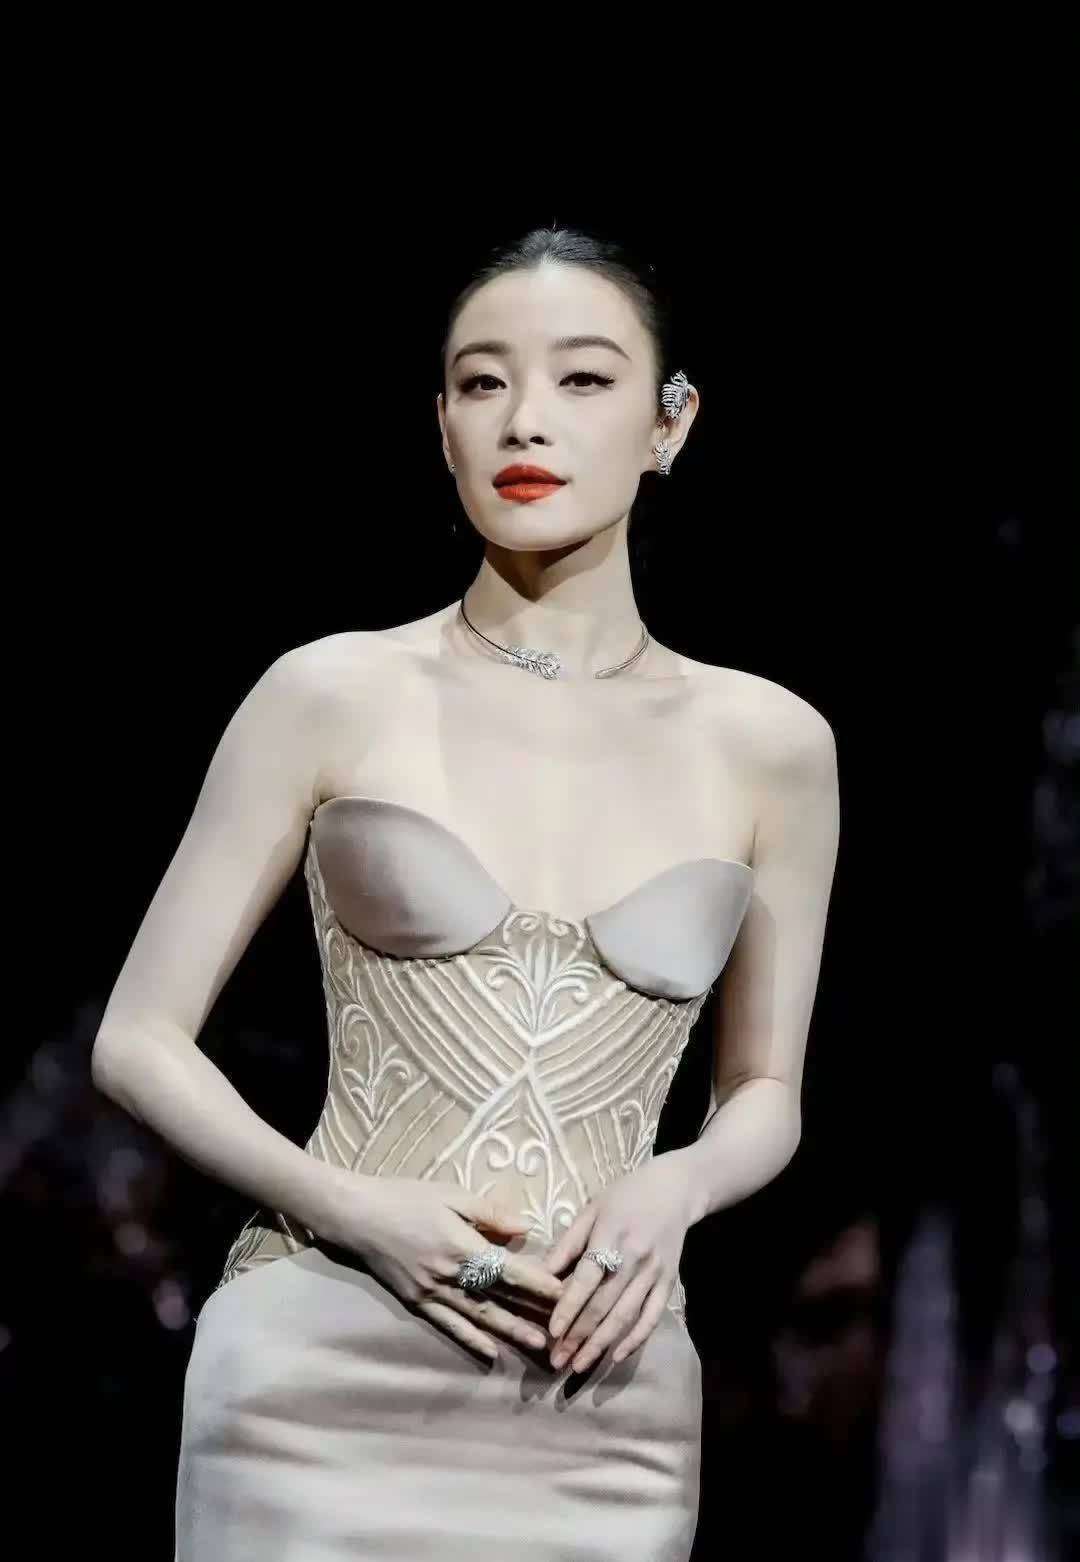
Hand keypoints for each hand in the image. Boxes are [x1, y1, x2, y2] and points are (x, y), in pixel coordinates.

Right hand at [317, 1169, 564, 1360]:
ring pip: (478, 1316)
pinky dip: (470, 1339)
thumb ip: (489, 1213)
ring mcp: (431, 1292)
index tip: (565, 1293)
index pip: (509, 1269)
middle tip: (562, 1331)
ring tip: (537, 1346)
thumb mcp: (449, 1194)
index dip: (538, 1283)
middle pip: (498, 1297)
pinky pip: (448, 1325)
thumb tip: (526, 1227)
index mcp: (460, 1245)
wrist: (355, 1216)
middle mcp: (448, 1275)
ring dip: (509, 1331)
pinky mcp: (416, 1302)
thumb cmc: (404, 1197)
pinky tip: (490, 1353)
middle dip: (531, 1314)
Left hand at [540, 1153, 697, 1373]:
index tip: (552, 1331)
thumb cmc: (625, 1196)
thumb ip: (567, 1242)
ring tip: (578, 1365)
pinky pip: (652, 1317)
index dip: (570, 1306)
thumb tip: (540, 1274)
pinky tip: (615, 1356)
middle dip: (579, 1335)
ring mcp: (655, 1272)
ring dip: (601, 1345)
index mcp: (611, 1234)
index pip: (588, 1276)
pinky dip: (635, 1339)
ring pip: (626, 1316)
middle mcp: (635, 1256)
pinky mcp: (669, 1283)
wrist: (675, 1190)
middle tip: (557, 1360)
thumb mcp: (592, 1209)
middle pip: (605, 1303)